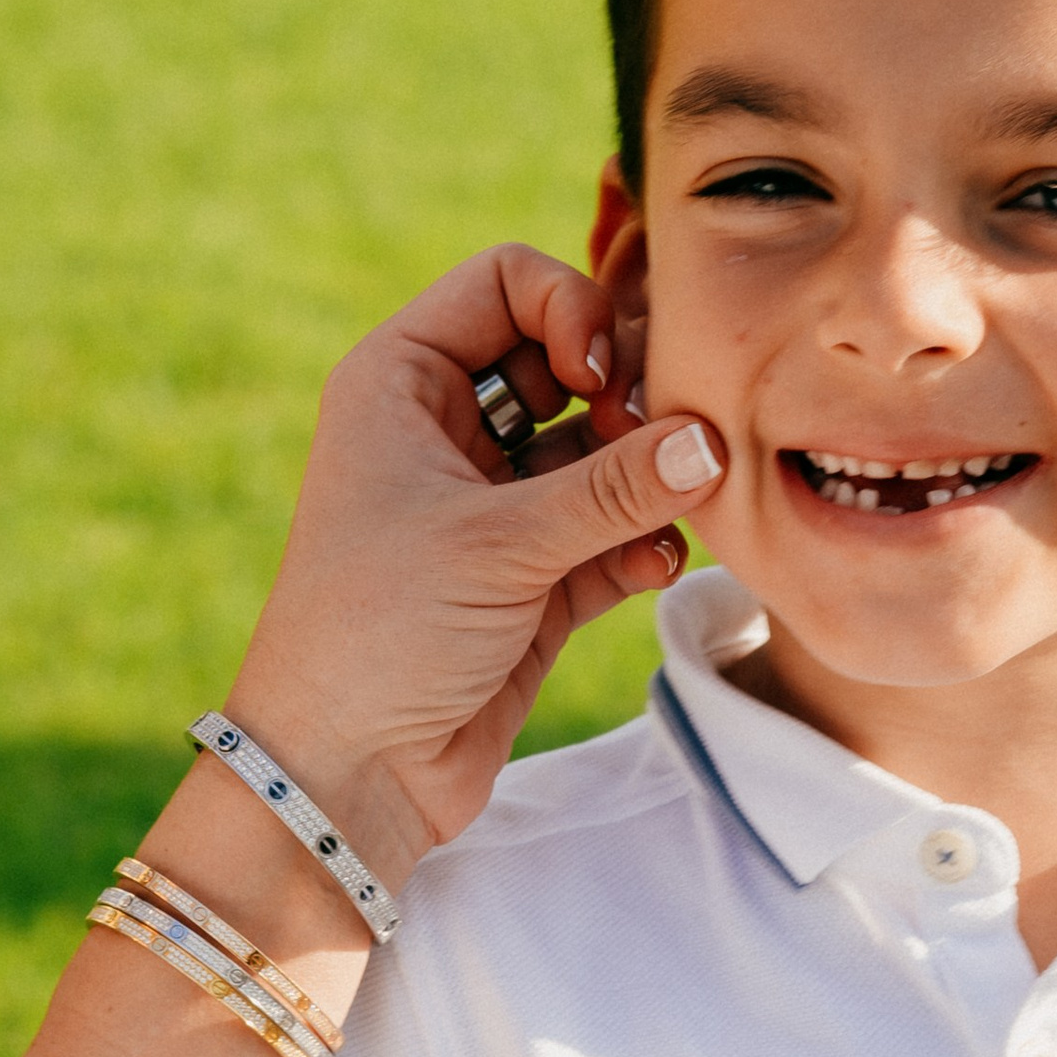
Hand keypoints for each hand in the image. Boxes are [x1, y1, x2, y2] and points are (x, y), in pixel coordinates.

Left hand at [221, 243, 720, 890]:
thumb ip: (614, 488)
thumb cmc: (380, 631)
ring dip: (645, 476)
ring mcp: (491, 506)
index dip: (571, 311)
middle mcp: (445, 431)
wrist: (345, 774)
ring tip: (677, 506)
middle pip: (567, 362)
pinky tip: (656, 565)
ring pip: (597, 453)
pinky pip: (607, 533)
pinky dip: (638, 542)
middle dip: (627, 397)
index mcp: (402, 381)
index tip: (604, 377)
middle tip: (666, 440)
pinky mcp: (530, 580)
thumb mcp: (499, 543)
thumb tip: (710, 441)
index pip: (507, 282)